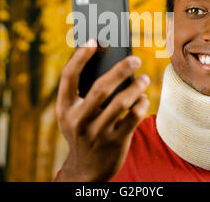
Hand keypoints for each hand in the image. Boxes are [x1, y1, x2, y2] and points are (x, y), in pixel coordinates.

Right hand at [55, 39, 149, 181]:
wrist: (85, 169)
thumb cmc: (82, 130)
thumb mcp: (73, 114)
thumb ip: (83, 92)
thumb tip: (109, 62)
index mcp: (64, 108)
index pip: (68, 76)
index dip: (80, 56)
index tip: (94, 40)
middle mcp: (78, 120)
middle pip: (100, 88)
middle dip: (120, 70)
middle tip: (135, 59)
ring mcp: (96, 132)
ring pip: (121, 103)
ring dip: (136, 87)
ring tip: (144, 78)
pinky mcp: (114, 142)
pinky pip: (132, 118)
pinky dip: (141, 105)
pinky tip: (144, 99)